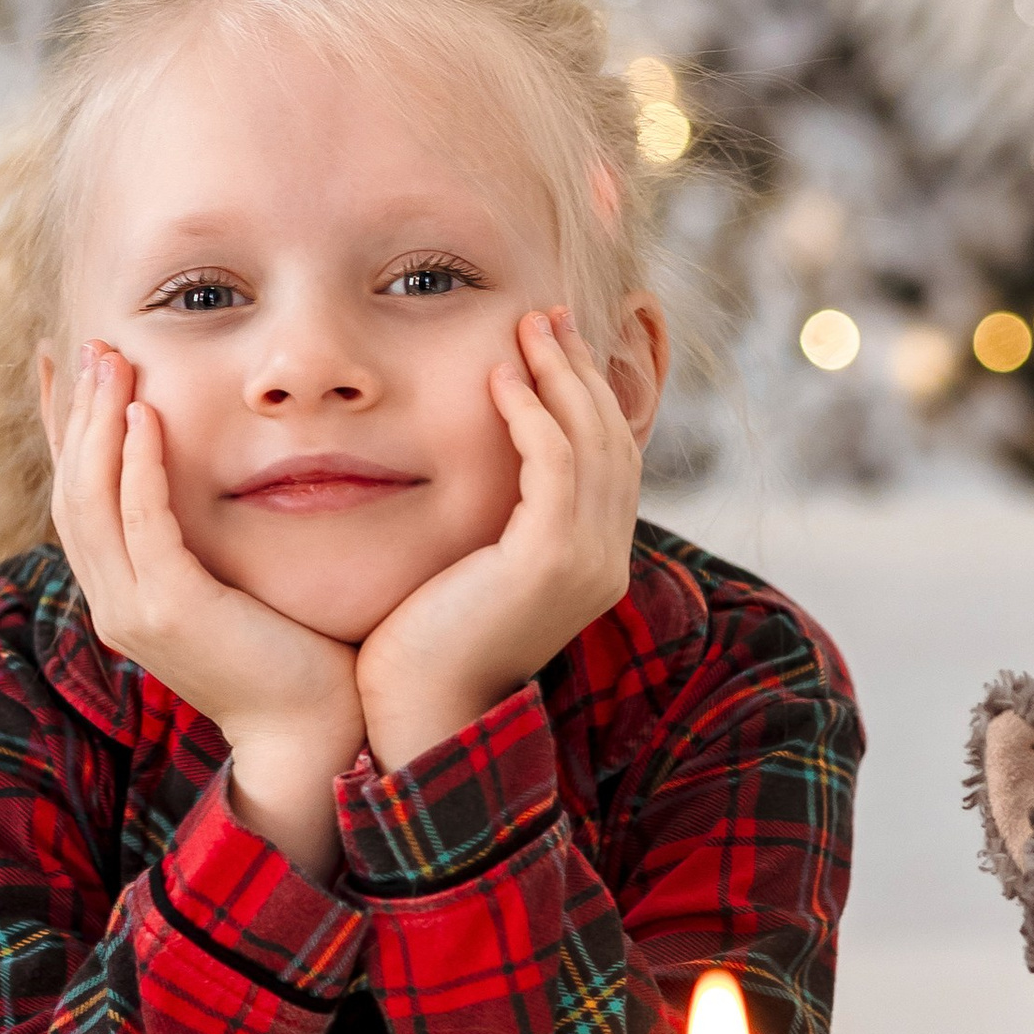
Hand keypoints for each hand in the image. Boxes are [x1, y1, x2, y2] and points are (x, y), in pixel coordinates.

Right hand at [51, 345, 362, 879]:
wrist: (315, 732)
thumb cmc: (295, 657)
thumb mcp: (236, 589)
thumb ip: (211, 542)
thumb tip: (223, 479)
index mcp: (124, 597)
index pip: (78, 500)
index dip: (65, 432)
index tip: (64, 368)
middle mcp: (114, 603)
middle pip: (70, 490)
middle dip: (74, 412)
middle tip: (87, 344)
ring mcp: (134, 611)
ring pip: (92, 500)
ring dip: (97, 423)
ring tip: (109, 359)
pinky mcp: (172, 612)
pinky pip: (141, 524)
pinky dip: (137, 467)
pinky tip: (143, 415)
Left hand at [355, 309, 641, 769]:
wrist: (420, 716)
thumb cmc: (425, 645)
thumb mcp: (474, 570)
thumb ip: (495, 522)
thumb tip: (478, 467)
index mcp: (596, 562)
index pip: (611, 458)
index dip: (587, 395)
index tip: (553, 344)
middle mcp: (607, 560)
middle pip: (613, 439)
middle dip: (581, 371)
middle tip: (548, 316)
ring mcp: (587, 562)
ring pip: (591, 443)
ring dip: (560, 377)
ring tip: (528, 329)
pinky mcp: (552, 561)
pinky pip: (556, 467)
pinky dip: (532, 416)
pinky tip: (499, 381)